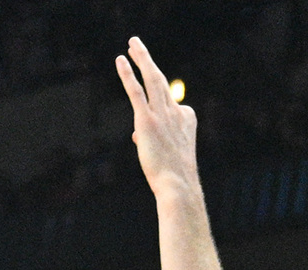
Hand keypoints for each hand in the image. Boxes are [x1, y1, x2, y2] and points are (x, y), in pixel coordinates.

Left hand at [114, 37, 199, 196]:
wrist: (178, 186)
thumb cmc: (173, 177)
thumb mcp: (167, 155)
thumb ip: (152, 140)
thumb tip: (137, 135)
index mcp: (186, 119)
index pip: (169, 104)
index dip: (157, 113)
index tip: (145, 135)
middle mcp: (176, 112)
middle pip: (160, 79)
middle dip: (147, 61)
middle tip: (136, 45)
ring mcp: (162, 114)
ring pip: (151, 79)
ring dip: (141, 58)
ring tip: (132, 43)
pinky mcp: (147, 120)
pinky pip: (136, 91)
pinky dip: (128, 74)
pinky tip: (121, 60)